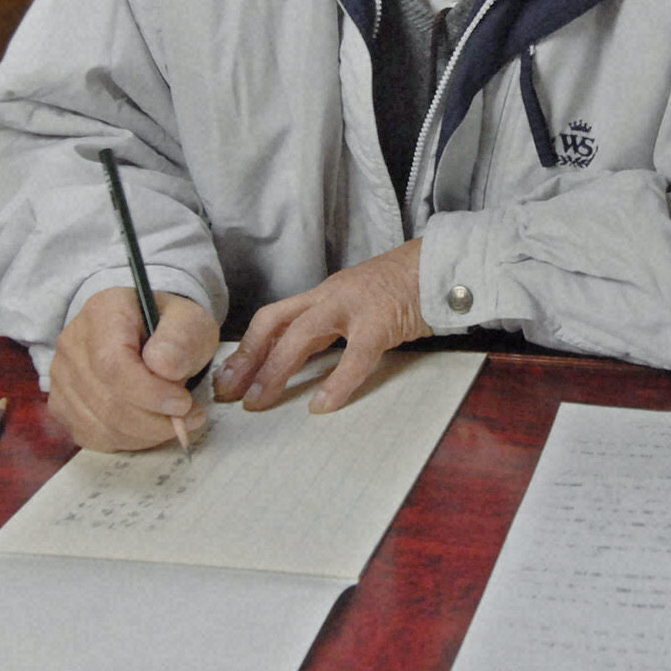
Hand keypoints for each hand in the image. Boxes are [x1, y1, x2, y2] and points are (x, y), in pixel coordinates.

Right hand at [48, 286, 219, 450]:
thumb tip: (162, 365)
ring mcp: (62, 377)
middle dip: (154, 420)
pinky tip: (150, 425)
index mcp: (103, 312)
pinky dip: (129, 440)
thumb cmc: (170, 330)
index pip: (112, 364)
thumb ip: (182, 338)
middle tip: (189, 416)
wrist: (150, 337)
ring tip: (176, 421)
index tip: (183, 403)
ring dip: (146, 433)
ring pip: (100, 425)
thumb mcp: (191, 322)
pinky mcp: (62, 406)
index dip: (149, 393)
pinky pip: (94, 437)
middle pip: (106, 401)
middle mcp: (73, 343)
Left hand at [214, 239, 431, 413]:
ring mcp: (354, 307)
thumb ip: (330, 327)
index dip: (247, 348)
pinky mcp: (382, 322)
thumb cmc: (402, 289)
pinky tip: (322, 405)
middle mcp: (330, 297)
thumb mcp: (355, 304)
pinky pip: (355, 357)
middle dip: (248, 358)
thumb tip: (298, 362)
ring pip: (302, 335)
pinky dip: (336, 383)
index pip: (273, 318)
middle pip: (275, 323)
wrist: (441, 266)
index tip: (228, 378)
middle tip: (230, 393)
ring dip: (276, 369)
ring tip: (260, 400)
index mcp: (323, 295)